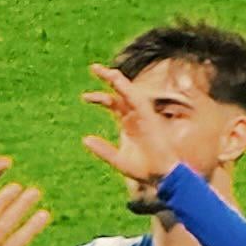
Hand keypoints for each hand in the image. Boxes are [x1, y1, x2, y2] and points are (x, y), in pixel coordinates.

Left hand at [81, 58, 182, 191]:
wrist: (162, 177)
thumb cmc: (144, 169)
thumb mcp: (118, 160)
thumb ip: (103, 150)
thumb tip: (85, 139)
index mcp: (127, 122)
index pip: (112, 103)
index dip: (99, 97)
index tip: (84, 97)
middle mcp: (135, 116)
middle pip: (120, 92)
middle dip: (108, 78)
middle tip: (94, 67)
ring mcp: (143, 116)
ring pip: (130, 92)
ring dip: (119, 81)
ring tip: (107, 72)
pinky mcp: (150, 119)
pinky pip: (138, 101)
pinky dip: (128, 91)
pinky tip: (118, 82)